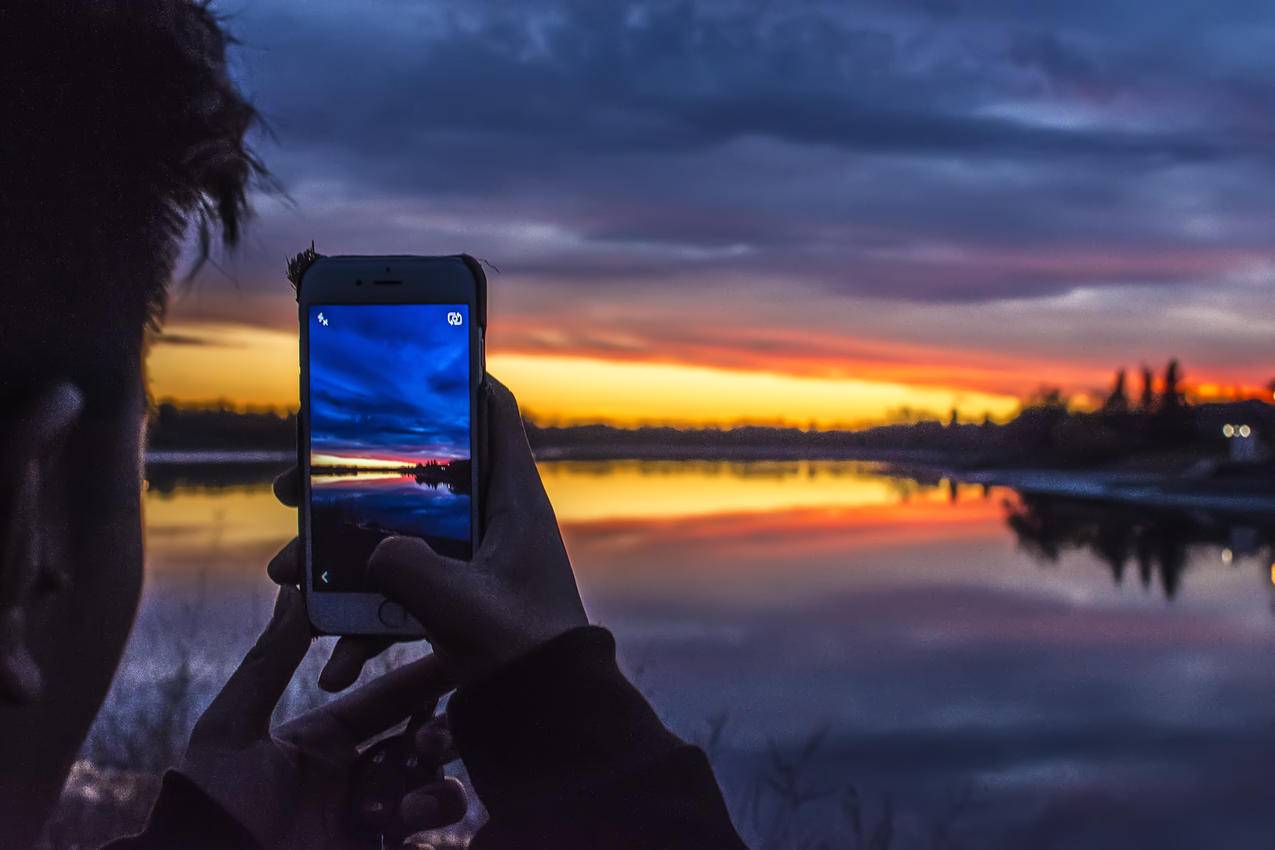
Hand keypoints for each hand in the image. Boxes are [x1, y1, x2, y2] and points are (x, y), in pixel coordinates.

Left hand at [179, 584, 465, 848]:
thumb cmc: (212, 806)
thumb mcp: (230, 731)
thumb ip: (269, 661)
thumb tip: (294, 591)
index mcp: (323, 739)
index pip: (388, 697)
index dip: (424, 676)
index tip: (460, 652)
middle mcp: (352, 775)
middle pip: (422, 739)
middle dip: (441, 733)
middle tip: (441, 739)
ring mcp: (369, 816)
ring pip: (432, 785)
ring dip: (435, 785)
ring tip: (410, 803)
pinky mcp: (379, 847)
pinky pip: (426, 828)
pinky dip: (431, 814)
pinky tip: (407, 822)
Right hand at [271, 376, 587, 687]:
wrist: (547, 716)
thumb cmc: (527, 655)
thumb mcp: (463, 608)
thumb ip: (411, 571)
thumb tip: (371, 550)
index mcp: (511, 502)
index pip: (492, 414)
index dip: (460, 377)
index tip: (411, 356)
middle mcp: (490, 523)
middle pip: (416, 474)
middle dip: (349, 479)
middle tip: (293, 483)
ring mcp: (468, 562)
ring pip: (393, 535)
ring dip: (337, 554)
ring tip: (282, 572)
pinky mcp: (453, 601)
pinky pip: (398, 596)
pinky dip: (364, 622)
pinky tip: (336, 664)